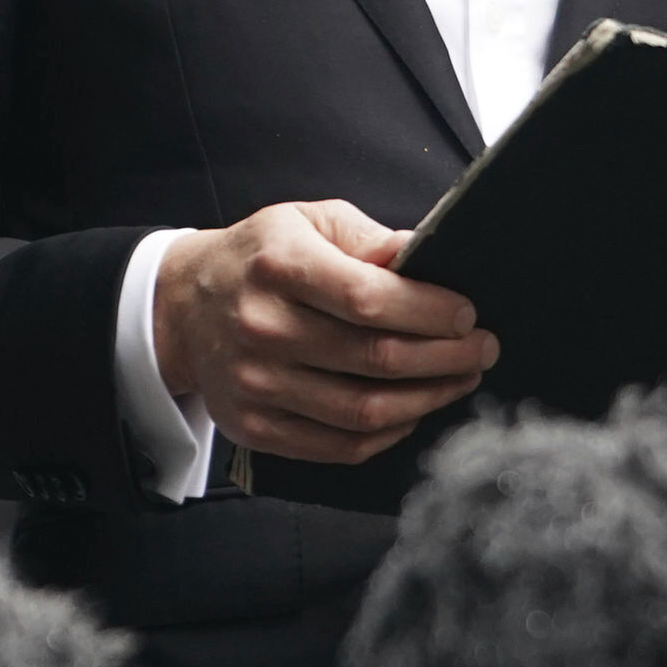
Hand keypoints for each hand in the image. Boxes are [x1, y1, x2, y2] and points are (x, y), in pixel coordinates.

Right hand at [152, 200, 497, 463]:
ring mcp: (256, 385)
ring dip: (428, 399)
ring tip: (459, 379)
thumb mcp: (307, 222)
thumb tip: (427, 257)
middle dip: (446, 357)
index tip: (468, 314)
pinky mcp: (256, 427)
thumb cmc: (260, 258)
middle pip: (375, 359)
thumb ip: (368, 239)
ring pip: (364, 410)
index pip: (368, 299)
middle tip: (482, 349)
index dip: (430, 312)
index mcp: (278, 267)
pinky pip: (339, 445)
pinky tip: (413, 408)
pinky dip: (389, 432)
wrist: (184, 308)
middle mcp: (262, 328)